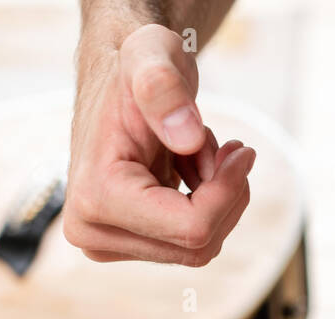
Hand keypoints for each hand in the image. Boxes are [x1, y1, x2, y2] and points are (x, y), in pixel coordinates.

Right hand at [64, 23, 255, 265]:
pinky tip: (186, 165)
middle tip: (219, 146)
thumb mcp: (151, 55)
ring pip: (199, 247)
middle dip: (222, 194)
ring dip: (213, 196)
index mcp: (95, 197)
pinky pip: (191, 243)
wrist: (115, 76)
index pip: (192, 228)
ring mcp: (107, 244)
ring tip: (194, 148)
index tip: (242, 151)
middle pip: (198, 246)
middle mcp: (92, 231)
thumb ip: (164, 88)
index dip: (229, 192)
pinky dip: (204, 203)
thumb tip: (187, 138)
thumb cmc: (135, 63)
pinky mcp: (125, 244)